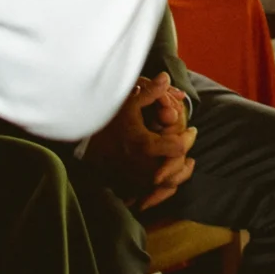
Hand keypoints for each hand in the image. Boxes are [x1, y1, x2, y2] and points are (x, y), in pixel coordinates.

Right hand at [84, 73, 197, 210]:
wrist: (83, 146)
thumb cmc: (107, 123)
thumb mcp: (127, 105)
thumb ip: (149, 92)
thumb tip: (166, 77)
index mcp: (145, 146)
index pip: (179, 148)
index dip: (188, 138)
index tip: (191, 130)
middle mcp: (143, 167)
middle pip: (176, 170)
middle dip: (186, 158)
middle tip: (188, 145)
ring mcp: (137, 180)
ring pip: (168, 186)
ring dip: (180, 174)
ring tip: (187, 162)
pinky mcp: (131, 188)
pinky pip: (154, 195)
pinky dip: (166, 189)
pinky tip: (170, 177)